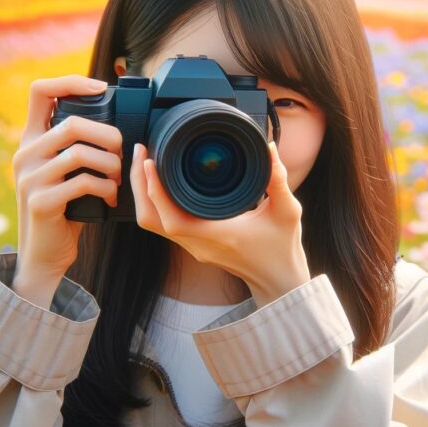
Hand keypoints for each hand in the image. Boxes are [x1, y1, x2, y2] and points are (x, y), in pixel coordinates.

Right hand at [12, 75, 123, 291]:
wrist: (44, 254)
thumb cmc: (65, 209)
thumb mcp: (64, 172)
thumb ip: (76, 147)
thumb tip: (117, 125)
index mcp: (31, 140)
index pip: (40, 91)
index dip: (72, 82)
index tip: (102, 89)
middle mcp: (24, 154)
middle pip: (72, 124)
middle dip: (108, 136)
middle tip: (122, 153)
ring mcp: (29, 178)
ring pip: (80, 153)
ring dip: (110, 166)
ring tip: (118, 179)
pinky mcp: (40, 201)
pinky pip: (82, 182)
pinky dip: (105, 188)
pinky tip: (111, 197)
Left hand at [130, 140, 310, 306]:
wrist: (278, 278)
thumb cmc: (283, 247)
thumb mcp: (288, 211)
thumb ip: (279, 179)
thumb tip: (270, 148)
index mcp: (218, 235)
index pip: (172, 218)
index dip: (154, 191)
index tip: (151, 161)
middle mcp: (199, 244)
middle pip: (150, 220)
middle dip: (139, 185)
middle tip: (141, 152)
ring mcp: (193, 247)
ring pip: (152, 224)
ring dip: (143, 194)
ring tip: (146, 162)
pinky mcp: (193, 246)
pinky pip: (162, 224)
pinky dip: (154, 202)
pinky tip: (159, 181)